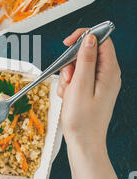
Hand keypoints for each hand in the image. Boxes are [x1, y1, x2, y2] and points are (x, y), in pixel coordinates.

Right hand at [57, 29, 121, 154]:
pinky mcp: (91, 89)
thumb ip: (85, 60)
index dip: (84, 37)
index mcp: (110, 72)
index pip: (101, 40)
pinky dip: (69, 85)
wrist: (83, 142)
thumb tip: (89, 39)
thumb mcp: (81, 86)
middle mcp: (107, 75)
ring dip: (68, 76)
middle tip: (69, 78)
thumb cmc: (84, 121)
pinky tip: (69, 97)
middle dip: (72, 62)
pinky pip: (77, 77)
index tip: (68, 42)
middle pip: (87, 52)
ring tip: (69, 92)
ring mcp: (99, 82)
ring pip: (78, 65)